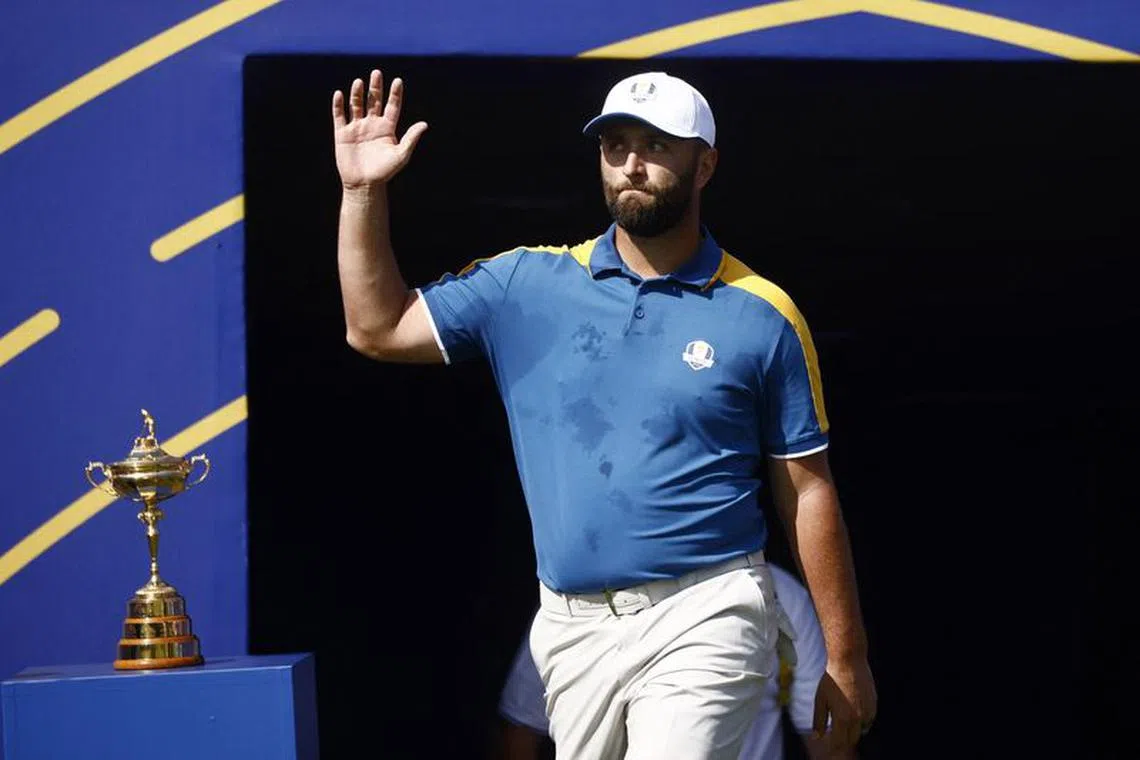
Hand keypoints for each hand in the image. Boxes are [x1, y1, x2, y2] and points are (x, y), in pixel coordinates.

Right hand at [332, 69, 427, 190]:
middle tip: (376, 72)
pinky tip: (340, 94)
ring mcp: (357, 127)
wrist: (364, 184)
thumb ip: (411, 139)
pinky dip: (339, 105)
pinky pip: (339, 116)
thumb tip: (424, 124)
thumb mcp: (401, 155)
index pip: (392, 106)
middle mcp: (372, 124)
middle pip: (374, 100)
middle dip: (375, 87)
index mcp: (387, 128)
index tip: (397, 80)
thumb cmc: (385, 172)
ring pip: (356, 105)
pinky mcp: (342, 133)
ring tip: (359, 81)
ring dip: (357, 93)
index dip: (395, 94)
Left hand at [813, 656, 876, 751]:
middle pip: (852, 739)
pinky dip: (862, 720)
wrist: (849, 661)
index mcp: (842, 718)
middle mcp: (858, 718)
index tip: (828, 740)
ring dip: (854, 729)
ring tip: (844, 716)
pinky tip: (853, 708)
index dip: (833, 744)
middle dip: (843, 739)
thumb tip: (817, 736)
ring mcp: (868, 711)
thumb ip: (819, 720)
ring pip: (862, 730)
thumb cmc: (831, 679)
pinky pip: (869, 719)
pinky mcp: (875, 704)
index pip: (840, 742)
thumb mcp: (820, 699)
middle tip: (835, 731)